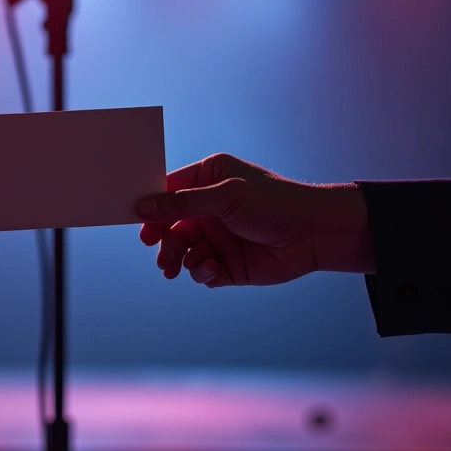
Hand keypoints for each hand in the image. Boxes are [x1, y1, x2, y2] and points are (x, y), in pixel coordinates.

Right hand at [135, 154, 373, 286]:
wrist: (315, 234)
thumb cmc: (275, 202)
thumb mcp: (225, 195)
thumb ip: (182, 203)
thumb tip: (143, 207)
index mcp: (208, 179)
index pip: (169, 190)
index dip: (151, 206)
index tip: (135, 220)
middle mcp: (210, 207)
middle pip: (170, 225)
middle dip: (162, 239)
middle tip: (156, 250)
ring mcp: (218, 236)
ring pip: (181, 250)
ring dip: (176, 258)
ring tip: (174, 267)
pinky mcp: (227, 263)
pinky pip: (200, 269)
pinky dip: (200, 271)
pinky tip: (210, 268)